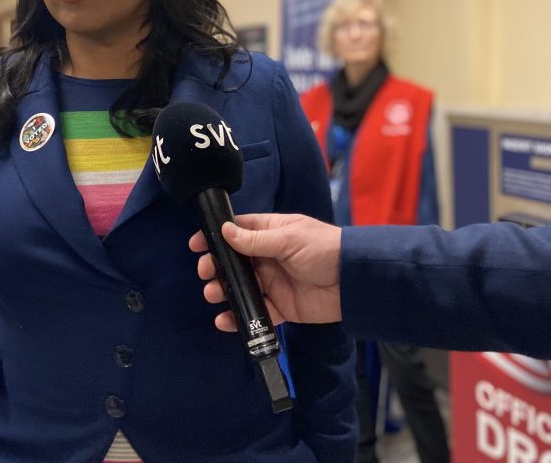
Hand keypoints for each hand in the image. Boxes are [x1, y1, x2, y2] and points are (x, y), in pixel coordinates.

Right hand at [188, 213, 342, 330]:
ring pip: (241, 288)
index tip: (196, 244)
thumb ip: (256, 239)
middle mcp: (268, 257)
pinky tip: (225, 319)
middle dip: (216, 267)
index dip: (216, 236)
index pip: (237, 231)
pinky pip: (256, 313)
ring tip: (213, 293)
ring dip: (224, 291)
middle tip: (206, 272)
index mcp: (271, 233)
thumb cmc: (323, 249)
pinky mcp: (281, 307)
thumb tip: (225, 231)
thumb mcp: (289, 238)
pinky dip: (240, 317)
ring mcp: (273, 283)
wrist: (353, 282)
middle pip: (234, 262)